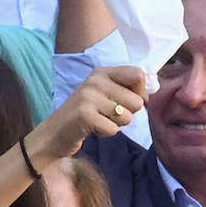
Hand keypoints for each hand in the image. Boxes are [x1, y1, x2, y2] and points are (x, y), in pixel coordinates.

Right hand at [28, 65, 146, 162]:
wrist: (53, 134)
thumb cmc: (84, 115)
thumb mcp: (104, 95)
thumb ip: (126, 89)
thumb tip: (152, 91)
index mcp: (102, 72)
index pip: (138, 75)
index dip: (139, 93)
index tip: (124, 101)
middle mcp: (95, 80)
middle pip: (136, 101)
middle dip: (126, 114)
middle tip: (106, 115)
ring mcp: (88, 97)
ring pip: (127, 116)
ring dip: (116, 124)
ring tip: (98, 121)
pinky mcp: (84, 115)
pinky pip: (113, 129)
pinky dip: (105, 133)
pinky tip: (92, 129)